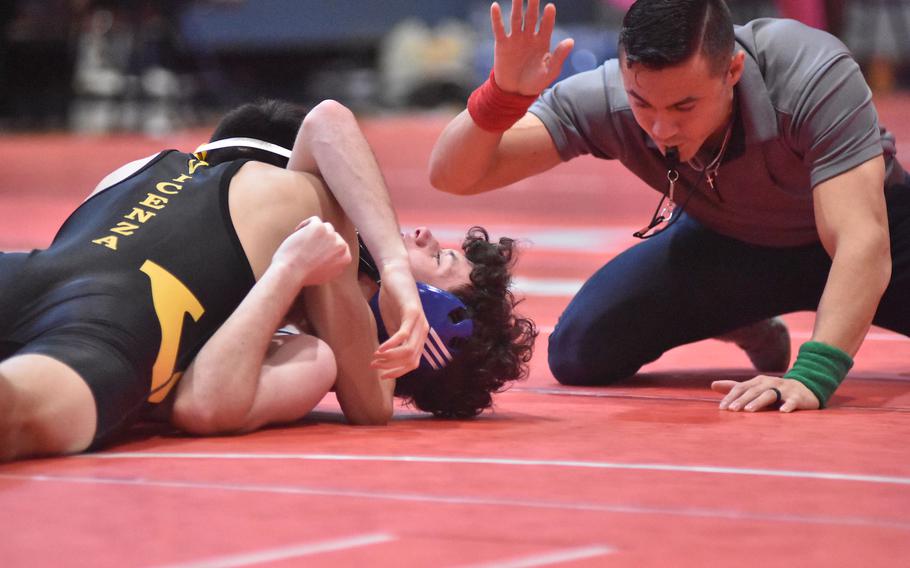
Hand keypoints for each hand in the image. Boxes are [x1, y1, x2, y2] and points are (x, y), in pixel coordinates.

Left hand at [272, 216, 350, 286]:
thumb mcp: (327, 275)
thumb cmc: (304, 276)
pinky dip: (304, 225)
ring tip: (302, 240)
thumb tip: (333, 255)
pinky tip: (297, 233)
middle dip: (321, 240)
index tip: (316, 250)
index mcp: (345, 258)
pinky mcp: (319, 227)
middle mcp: (341, 246)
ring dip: (314, 232)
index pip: (340, 246)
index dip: (327, 247)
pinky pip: (314, 220)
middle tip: (308, 246)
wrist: (292, 273)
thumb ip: (334, 264)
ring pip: (324, 227)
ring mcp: (331, 235)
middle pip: (333, 236)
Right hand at [371, 262, 428, 379]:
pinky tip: (380, 349)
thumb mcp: (394, 324)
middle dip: (392, 367)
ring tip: (375, 358)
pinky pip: (403, 334)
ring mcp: (419, 322)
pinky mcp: (411, 312)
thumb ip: (395, 341)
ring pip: (409, 350)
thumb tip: (387, 359)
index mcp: (419, 336)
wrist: (395, 275)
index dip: (397, 372)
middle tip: (374, 366)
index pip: (412, 363)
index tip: (382, 375)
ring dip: (390, 358)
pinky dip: (391, 344)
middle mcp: (423, 331)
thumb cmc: (393, 299)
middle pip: (411, 360)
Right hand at [491, 0, 573, 94]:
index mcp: (543, 41)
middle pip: (531, 17)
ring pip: (516, 18)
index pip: (546, 25)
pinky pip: (499, 29)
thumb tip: (571, 41)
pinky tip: (495, 6)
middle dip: (533, 4)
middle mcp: (529, 36)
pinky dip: (496, 18)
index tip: (550, 7)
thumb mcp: (550, 71)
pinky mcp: (502, 44)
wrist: (515, 92)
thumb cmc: (535, 82)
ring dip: (516, 6)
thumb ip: (559, 56)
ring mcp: (515, 39)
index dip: (548, 17)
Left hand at [712, 376, 820, 412]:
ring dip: (759, 402)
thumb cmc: (775, 390)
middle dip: (742, 400)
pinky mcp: (797, 397)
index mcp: (758, 381)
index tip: (722, 408)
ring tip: (749, 410)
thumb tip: (712, 385)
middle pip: (753, 391)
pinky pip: (792, 401)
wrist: (805, 388)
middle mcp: (769, 383)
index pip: (741, 388)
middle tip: (732, 410)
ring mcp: (784, 389)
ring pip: (769, 394)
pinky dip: (788, 405)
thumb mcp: (755, 388)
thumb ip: (735, 387)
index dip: (731, 397)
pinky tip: (782, 412)